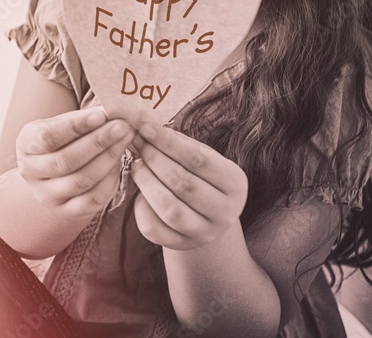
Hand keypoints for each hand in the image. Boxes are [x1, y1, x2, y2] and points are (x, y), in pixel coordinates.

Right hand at [17, 107, 133, 218]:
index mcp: (26, 145)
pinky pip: (93, 199)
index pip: (48, 137)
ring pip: (81, 180)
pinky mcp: (66, 211)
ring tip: (125, 140)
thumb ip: (80, 120)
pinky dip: (110, 179)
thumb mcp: (61, 126)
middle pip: (66, 160)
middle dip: (98, 142)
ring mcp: (47, 195)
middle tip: (121, 126)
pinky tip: (119, 163)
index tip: (102, 115)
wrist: (56, 176)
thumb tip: (110, 112)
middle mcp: (31, 173)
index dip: (76, 127)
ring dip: (108, 158)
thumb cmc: (62, 142)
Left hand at [130, 123, 247, 250]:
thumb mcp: (199, 157)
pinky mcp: (181, 245)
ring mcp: (204, 233)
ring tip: (136, 165)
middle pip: (182, 183)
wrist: (205, 215)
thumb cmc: (200, 176)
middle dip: (154, 159)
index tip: (145, 128)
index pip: (199, 160)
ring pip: (169, 208)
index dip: (168, 143)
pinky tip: (140, 192)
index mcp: (235, 184)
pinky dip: (141, 207)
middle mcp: (225, 212)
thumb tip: (145, 126)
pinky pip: (154, 228)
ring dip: (146, 181)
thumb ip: (178, 143)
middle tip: (138, 144)